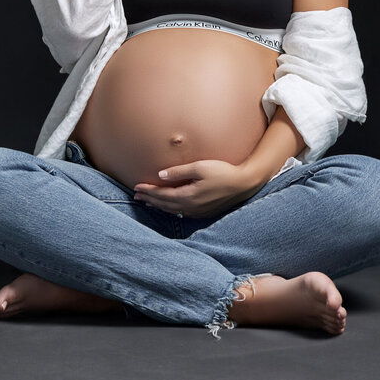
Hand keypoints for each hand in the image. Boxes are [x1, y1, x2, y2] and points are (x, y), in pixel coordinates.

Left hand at [132, 160, 264, 217]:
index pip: (162, 195)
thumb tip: (160, 175)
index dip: (148, 191)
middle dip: (149, 199)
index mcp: (188, 196)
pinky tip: (166, 206)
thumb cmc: (223, 172)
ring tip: (146, 201)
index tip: (137, 186)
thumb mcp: (200, 167)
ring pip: (171, 210)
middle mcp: (190, 207)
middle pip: (164, 204)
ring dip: (157, 205)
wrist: (243, 184)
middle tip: (136, 195)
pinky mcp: (203, 213)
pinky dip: (169, 208)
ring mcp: (197, 212)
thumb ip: (179, 172)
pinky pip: (180, 212)